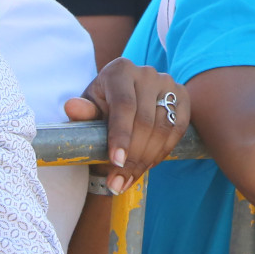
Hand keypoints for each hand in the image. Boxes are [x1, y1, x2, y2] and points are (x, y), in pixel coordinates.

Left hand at [64, 59, 188, 192]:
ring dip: (147, 158)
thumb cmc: (100, 110)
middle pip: (144, 120)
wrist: (122, 107)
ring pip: (163, 127)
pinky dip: (163, 151)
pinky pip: (178, 128)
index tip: (116, 162)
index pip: (124, 105)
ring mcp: (168, 83)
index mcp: (119, 70)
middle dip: (132, 156)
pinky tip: (147, 165)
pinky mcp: (182, 96)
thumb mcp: (88, 112)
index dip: (121, 135)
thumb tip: (72, 107)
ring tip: (129, 179)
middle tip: (118, 182)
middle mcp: (146, 72)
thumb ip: (82, 113)